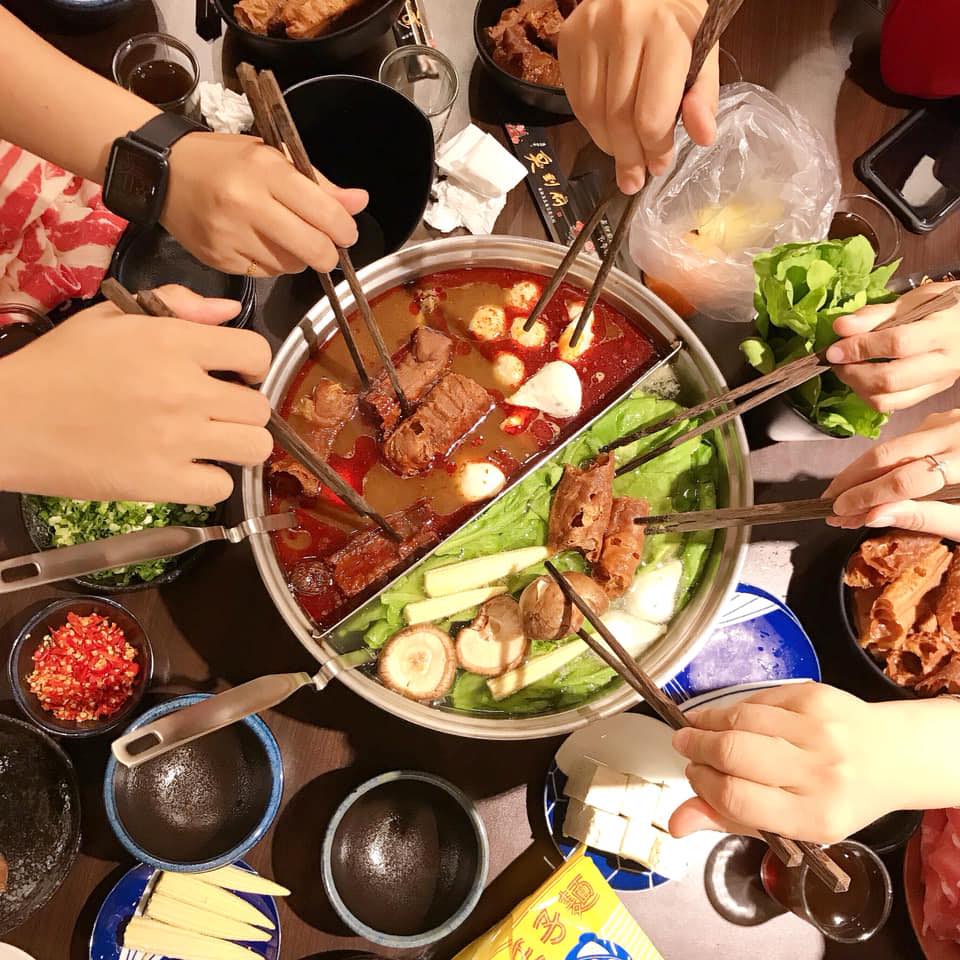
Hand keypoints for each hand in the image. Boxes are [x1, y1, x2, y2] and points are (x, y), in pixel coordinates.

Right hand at [0, 285, 272, 504]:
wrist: (8, 420)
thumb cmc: (59, 365)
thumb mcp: (111, 317)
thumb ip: (176, 305)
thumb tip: (227, 312)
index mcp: (173, 343)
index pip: (256, 352)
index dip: (252, 365)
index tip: (236, 374)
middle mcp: (184, 390)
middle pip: (260, 408)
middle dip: (244, 409)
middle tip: (217, 412)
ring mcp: (176, 440)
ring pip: (254, 448)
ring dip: (238, 446)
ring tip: (210, 442)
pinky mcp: (160, 482)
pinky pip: (221, 488)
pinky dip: (210, 482)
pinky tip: (187, 469)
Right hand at [163, 133, 368, 275]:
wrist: (162, 171)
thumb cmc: (224, 160)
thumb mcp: (272, 157)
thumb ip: (319, 183)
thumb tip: (358, 202)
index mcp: (265, 170)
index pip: (325, 213)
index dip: (344, 230)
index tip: (346, 232)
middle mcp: (246, 204)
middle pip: (313, 249)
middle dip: (328, 253)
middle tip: (326, 246)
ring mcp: (230, 235)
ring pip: (290, 266)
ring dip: (297, 258)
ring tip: (284, 237)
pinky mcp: (219, 259)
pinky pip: (264, 274)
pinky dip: (271, 263)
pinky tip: (259, 243)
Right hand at [558, 0, 718, 193]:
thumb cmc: (676, 18)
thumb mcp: (703, 47)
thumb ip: (703, 93)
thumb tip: (703, 137)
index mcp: (666, 31)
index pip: (651, 114)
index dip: (655, 150)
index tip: (659, 166)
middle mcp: (623, 28)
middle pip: (618, 120)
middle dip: (628, 157)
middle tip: (633, 179)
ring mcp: (591, 32)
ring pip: (593, 114)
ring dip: (608, 145)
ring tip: (622, 155)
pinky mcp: (569, 38)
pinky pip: (576, 99)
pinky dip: (592, 123)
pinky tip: (607, 128)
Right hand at [669, 684, 901, 843]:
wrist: (890, 758)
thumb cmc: (834, 798)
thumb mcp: (790, 825)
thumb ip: (730, 820)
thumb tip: (675, 823)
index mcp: (813, 817)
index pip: (736, 798)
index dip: (703, 783)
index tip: (694, 774)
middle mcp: (819, 773)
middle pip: (734, 752)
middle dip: (697, 745)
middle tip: (684, 743)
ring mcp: (819, 731)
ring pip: (741, 718)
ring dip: (709, 721)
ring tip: (697, 727)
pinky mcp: (816, 697)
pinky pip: (759, 699)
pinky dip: (737, 708)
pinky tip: (730, 716)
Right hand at [823, 409, 959, 536]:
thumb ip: (926, 517)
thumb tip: (873, 515)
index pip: (903, 480)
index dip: (865, 498)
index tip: (839, 512)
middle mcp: (956, 434)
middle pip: (888, 454)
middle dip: (852, 480)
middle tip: (828, 502)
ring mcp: (951, 422)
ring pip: (893, 444)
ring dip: (862, 471)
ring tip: (843, 496)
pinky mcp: (947, 421)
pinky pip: (907, 439)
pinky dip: (884, 461)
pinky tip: (870, 480)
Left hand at [826, 281, 959, 412]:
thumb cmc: (945, 306)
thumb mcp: (914, 300)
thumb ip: (875, 314)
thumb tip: (841, 326)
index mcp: (942, 331)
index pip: (897, 344)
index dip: (859, 348)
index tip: (834, 348)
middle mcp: (944, 362)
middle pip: (890, 380)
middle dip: (852, 373)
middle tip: (836, 359)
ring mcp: (938, 382)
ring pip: (888, 400)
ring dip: (857, 388)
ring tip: (848, 368)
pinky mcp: (930, 393)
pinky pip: (893, 405)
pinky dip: (870, 395)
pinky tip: (863, 378)